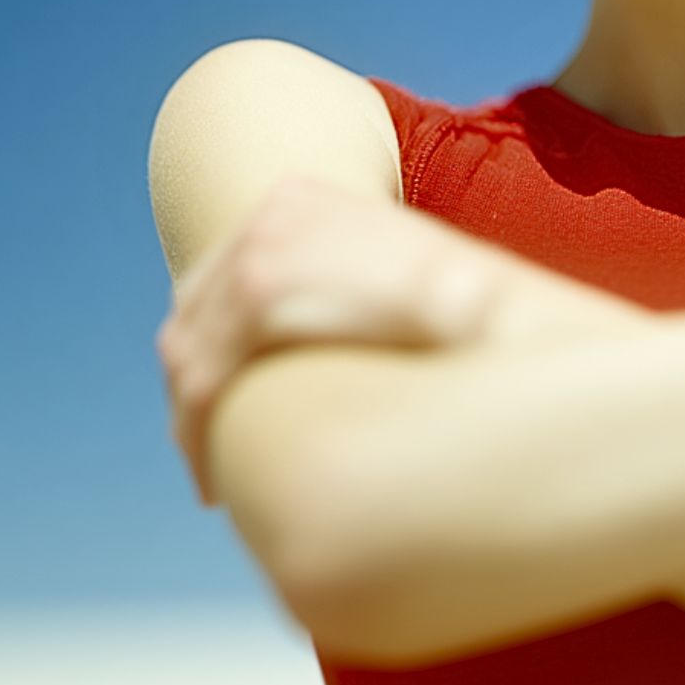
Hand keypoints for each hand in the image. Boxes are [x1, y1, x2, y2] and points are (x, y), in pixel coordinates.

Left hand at [154, 175, 509, 506]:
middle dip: (198, 387)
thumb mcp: (392, 289)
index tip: (226, 405)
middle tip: (213, 452)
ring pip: (190, 350)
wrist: (494, 309)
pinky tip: (218, 482)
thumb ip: (346, 304)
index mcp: (302, 201)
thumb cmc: (466, 319)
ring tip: (218, 476)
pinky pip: (203, 378)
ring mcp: (262, 246)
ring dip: (196, 418)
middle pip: (196, 312)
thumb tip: (329, 357)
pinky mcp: (261, 289)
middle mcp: (273, 214)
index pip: (226, 278)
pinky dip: (199, 431)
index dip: (216, 349)